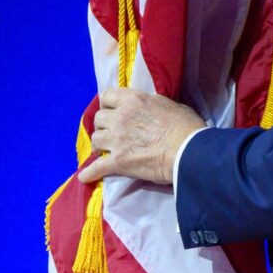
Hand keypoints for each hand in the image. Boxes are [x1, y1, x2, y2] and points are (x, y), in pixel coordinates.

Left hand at [77, 88, 205, 185]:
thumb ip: (153, 105)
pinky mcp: (118, 161)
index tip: (112, 111)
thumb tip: (150, 109)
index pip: (107, 95)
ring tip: (103, 151)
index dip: (108, 104)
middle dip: (103, 125)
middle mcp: (121, 117)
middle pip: (99, 118)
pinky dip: (89, 173)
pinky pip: (96, 168)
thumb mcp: (169, 105)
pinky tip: (85, 177)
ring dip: (99, 145)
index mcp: (134, 100)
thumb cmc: (186, 126)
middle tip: (111, 133)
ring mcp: (117, 139)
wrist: (187, 151)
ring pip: (95, 139)